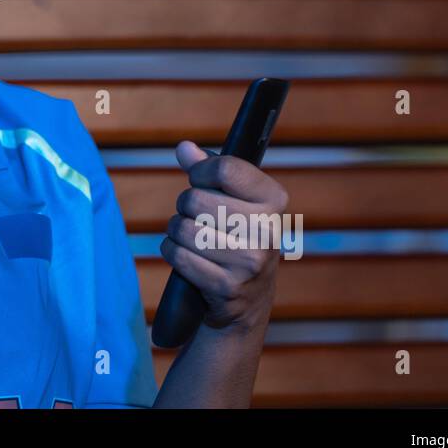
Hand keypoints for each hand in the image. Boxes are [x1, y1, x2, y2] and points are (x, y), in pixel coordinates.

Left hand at [159, 141, 288, 335]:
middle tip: (196, 216)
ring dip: (177, 231)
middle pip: (195, 199)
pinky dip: (172, 251)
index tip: (199, 180)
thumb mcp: (232, 199)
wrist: (247, 299)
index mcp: (274, 200)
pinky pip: (178, 255)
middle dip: (185, 205)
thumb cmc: (235, 236)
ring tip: (192, 237)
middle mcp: (268, 230)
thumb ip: (208, 168)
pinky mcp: (227, 287)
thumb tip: (183, 148)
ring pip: (183, 228)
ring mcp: (250, 262)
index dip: (201, 172)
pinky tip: (187, 256)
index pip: (225, 169)